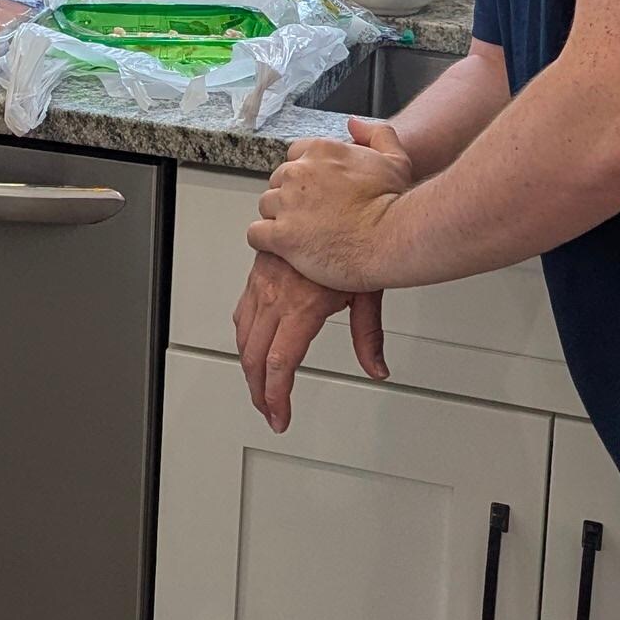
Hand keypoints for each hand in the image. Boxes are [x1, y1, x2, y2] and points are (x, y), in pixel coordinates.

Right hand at [233, 250, 388, 433]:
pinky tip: (251, 346)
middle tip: (271, 411)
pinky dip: (244, 338)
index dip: (277, 397)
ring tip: (261, 388)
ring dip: (249, 367)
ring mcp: (263, 283)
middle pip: (255, 356)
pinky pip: (241, 312)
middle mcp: (276, 295)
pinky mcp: (257, 273)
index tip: (280, 416)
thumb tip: (378, 368)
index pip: (280, 363)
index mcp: (301, 305)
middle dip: (260, 391)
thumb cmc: (354, 240)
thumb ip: (369, 336)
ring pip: (244, 336)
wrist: (333, 203)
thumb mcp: (367, 293)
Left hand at [246, 116, 414, 293]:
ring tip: (299, 234)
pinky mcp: (282, 235)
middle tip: (311, 216)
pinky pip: (256, 234)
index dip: (305, 176)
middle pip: (278, 180)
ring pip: (266, 205)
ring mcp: (288, 203)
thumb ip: (375, 135)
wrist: (390, 240)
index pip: (295, 156)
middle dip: (290, 197)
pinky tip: (281, 248)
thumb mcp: (395, 159)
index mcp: (322, 151)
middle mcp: (299, 173)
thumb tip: (353, 124)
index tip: (316, 192)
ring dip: (278, 218)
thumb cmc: (393, 205)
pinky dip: (265, 241)